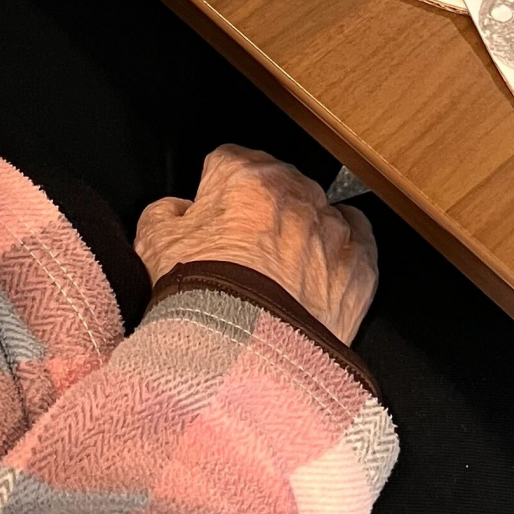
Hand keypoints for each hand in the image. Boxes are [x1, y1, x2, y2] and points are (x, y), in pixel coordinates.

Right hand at [136, 145, 378, 347]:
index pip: (228, 162)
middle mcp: (295, 191)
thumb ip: (165, 213)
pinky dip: (342, 253)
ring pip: (320, 213)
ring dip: (301, 234)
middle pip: (278, 186)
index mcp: (244, 176)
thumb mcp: (154, 243)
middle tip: (241, 253)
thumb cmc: (203, 296)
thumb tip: (175, 211)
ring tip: (278, 276)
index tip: (211, 217)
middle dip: (261, 212)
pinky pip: (358, 242)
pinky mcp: (359, 265)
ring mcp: (332, 227)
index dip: (216, 192)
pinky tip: (322, 274)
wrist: (244, 351)